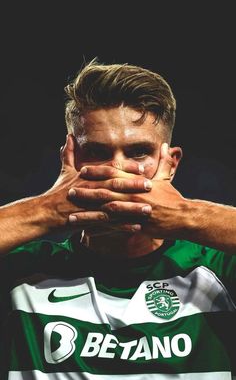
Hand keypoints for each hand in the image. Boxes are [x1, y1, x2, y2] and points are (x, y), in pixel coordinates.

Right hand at [46, 134, 152, 230]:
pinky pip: (108, 224)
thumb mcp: (64, 171)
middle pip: (114, 186)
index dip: (127, 169)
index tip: (142, 167)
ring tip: (148, 209)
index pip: (110, 170)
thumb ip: (69, 154)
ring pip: (114, 206)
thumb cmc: (56, 192)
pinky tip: (136, 227)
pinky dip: (122, 226)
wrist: (44, 213)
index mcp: (87, 177)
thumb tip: (69, 137)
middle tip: (150, 185)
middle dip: (133, 185)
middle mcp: (90, 189)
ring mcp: (89, 206)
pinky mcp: (88, 221)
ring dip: (131, 208)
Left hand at [69, 143, 184, 238]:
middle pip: (105, 191)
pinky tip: (87, 234)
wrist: (183, 218)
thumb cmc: (173, 198)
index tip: (82, 170)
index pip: (113, 173)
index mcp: (137, 182)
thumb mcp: (167, 178)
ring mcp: (133, 211)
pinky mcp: (135, 226)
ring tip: (71, 215)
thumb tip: (166, 146)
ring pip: (106, 212)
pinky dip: (100, 231)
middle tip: (69, 191)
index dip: (96, 171)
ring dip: (88, 214)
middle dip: (86, 192)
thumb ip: (163, 162)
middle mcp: (132, 195)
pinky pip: (114, 229)